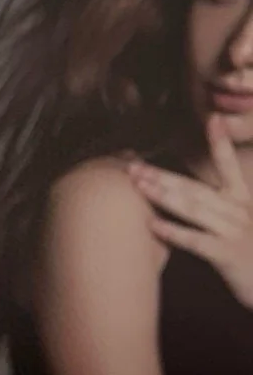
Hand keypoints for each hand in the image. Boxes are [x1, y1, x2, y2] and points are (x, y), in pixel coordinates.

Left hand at [128, 115, 252, 307]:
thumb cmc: (251, 256)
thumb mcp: (241, 226)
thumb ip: (222, 209)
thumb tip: (193, 198)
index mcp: (243, 200)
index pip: (229, 166)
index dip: (221, 143)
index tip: (212, 119)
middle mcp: (239, 210)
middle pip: (195, 188)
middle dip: (163, 176)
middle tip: (133, 167)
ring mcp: (234, 230)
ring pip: (194, 208)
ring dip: (164, 196)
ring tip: (138, 186)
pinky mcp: (228, 254)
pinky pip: (196, 241)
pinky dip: (174, 232)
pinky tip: (153, 225)